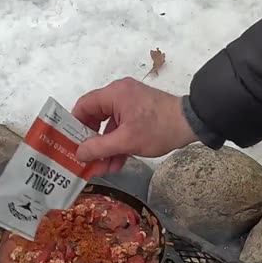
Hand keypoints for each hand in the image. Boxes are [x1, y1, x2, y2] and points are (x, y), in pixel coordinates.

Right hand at [73, 78, 199, 175]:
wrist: (192, 124)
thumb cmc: (158, 128)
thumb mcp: (126, 141)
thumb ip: (99, 148)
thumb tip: (78, 153)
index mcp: (114, 93)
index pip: (84, 105)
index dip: (74, 124)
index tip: (70, 143)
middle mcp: (120, 95)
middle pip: (96, 117)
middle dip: (92, 142)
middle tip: (85, 159)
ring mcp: (131, 104)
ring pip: (110, 127)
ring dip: (106, 148)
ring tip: (102, 169)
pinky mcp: (140, 114)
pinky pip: (122, 129)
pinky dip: (119, 145)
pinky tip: (116, 164)